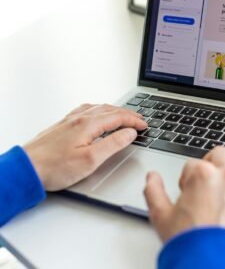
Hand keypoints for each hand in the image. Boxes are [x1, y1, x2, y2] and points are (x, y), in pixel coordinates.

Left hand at [24, 104, 147, 190]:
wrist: (26, 169)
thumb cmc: (54, 167)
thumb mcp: (91, 159)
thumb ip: (113, 144)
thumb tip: (130, 133)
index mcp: (88, 124)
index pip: (118, 117)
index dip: (134, 120)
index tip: (144, 125)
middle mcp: (79, 118)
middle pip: (109, 110)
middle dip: (127, 113)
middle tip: (139, 119)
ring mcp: (69, 121)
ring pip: (98, 108)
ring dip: (114, 110)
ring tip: (123, 115)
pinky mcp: (62, 126)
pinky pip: (86, 111)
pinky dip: (99, 110)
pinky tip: (97, 115)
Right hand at [144, 146, 224, 250]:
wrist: (216, 264)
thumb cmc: (191, 243)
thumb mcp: (161, 217)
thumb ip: (154, 192)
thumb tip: (151, 178)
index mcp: (202, 175)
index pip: (192, 165)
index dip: (186, 179)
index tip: (186, 192)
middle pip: (219, 155)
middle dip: (210, 164)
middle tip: (205, 180)